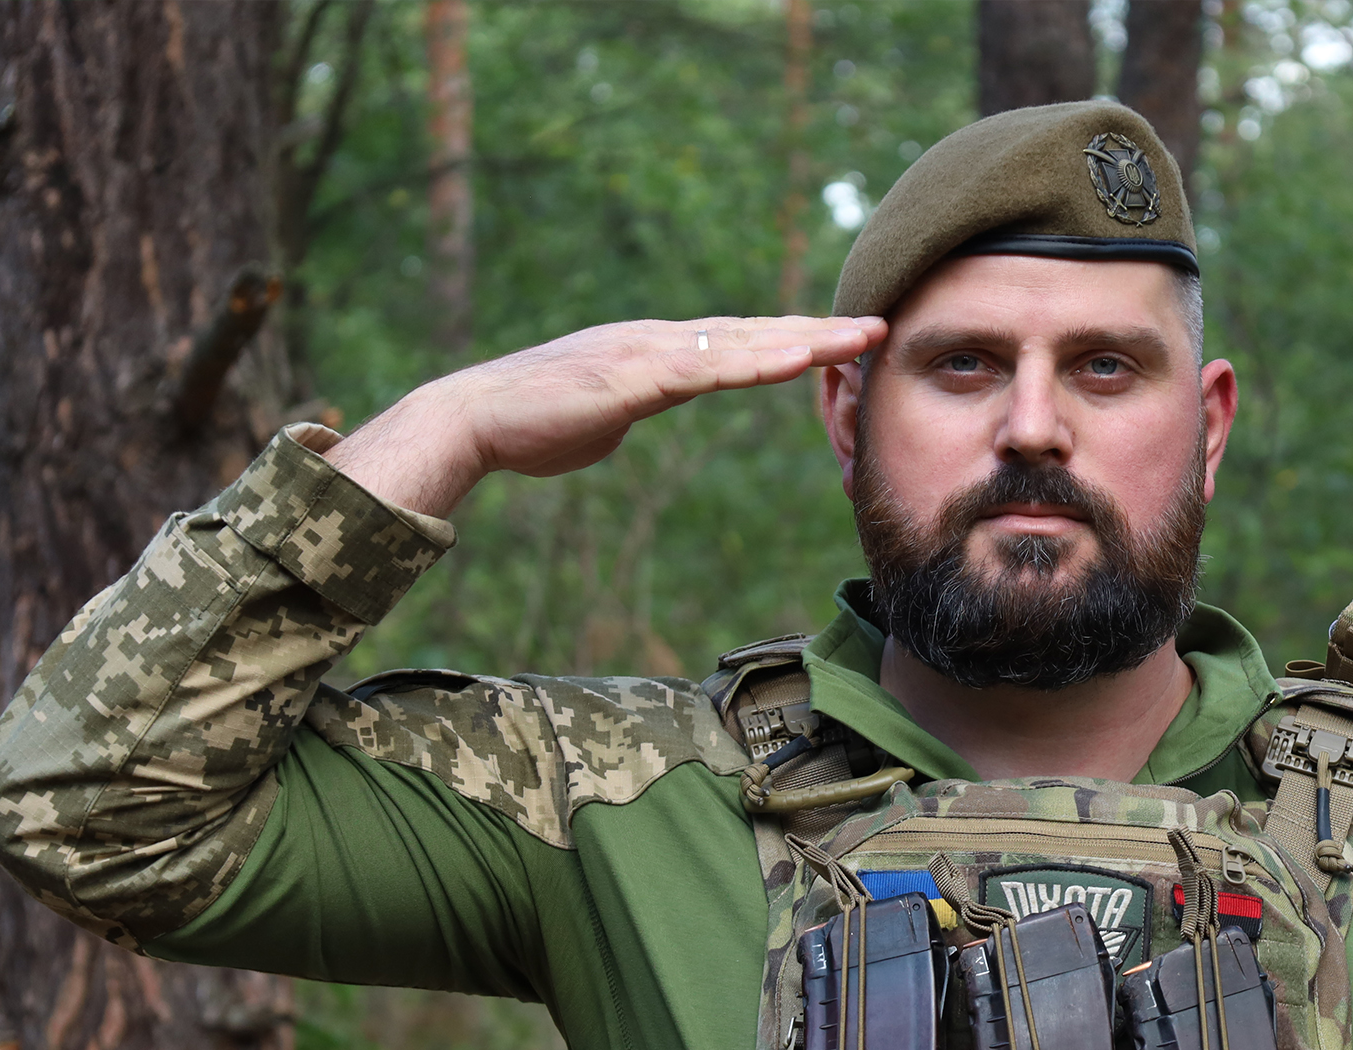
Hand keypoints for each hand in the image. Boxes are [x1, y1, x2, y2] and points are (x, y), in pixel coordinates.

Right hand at [324, 315, 886, 516]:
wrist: (475, 419)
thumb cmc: (534, 423)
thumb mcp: (604, 413)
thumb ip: (635, 403)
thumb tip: (644, 407)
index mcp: (657, 350)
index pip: (739, 342)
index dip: (793, 339)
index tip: (844, 340)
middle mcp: (659, 340)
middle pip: (753, 332)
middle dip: (817, 331)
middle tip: (877, 324)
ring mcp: (647, 353)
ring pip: (740, 343)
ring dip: (803, 340)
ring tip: (857, 337)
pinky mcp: (633, 378)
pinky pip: (706, 369)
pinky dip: (754, 362)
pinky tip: (794, 359)